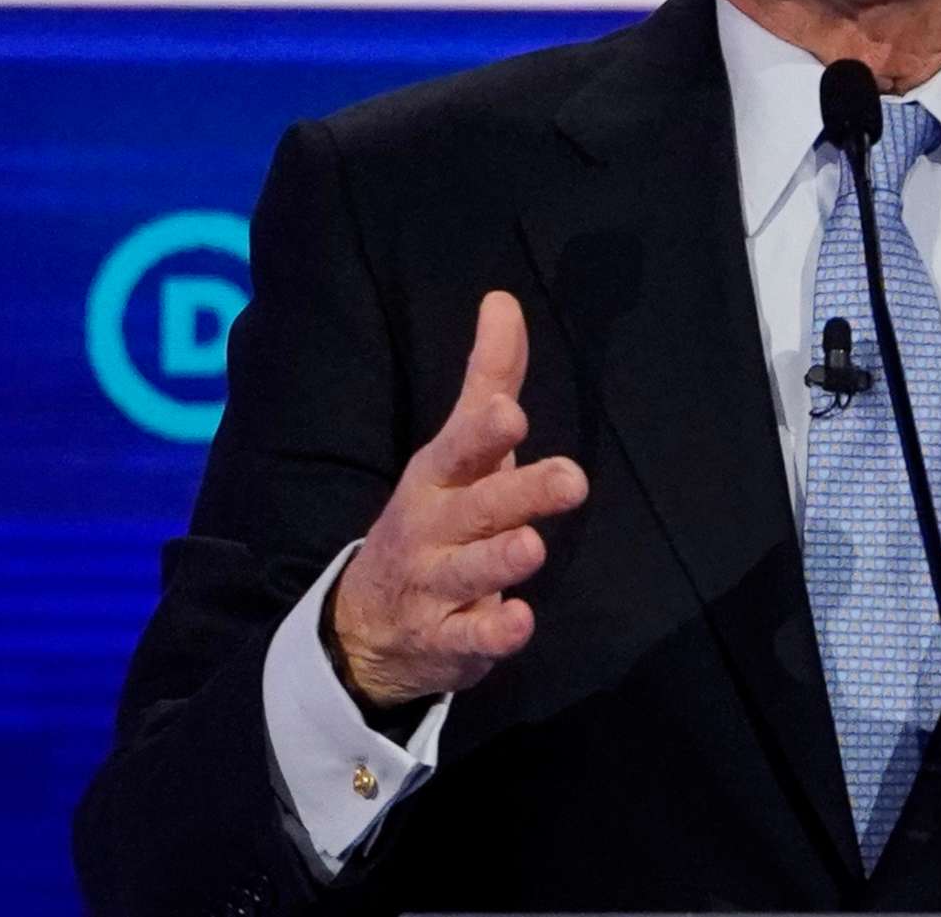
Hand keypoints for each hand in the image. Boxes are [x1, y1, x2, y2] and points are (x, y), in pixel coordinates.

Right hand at [327, 291, 588, 708]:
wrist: (369, 622)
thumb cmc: (437, 514)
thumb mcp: (458, 448)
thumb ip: (488, 379)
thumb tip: (503, 300)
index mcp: (438, 477)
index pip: (459, 449)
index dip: (485, 432)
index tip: (512, 412)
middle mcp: (434, 528)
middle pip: (477, 508)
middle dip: (520, 492)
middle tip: (571, 478)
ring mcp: (436, 587)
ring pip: (470, 572)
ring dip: (500, 560)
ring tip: (533, 546)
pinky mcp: (447, 640)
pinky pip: (469, 640)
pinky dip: (493, 635)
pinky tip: (520, 624)